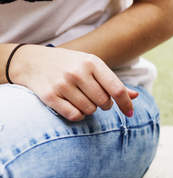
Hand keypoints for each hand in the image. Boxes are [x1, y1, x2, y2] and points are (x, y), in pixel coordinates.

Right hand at [10, 45, 137, 120]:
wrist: (32, 61)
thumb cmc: (70, 65)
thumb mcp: (92, 66)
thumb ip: (112, 82)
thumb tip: (135, 96)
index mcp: (93, 62)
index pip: (116, 89)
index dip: (126, 104)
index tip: (130, 114)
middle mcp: (78, 72)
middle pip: (104, 102)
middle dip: (104, 105)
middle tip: (97, 99)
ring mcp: (63, 84)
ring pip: (89, 110)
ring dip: (90, 110)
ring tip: (83, 100)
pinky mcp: (49, 96)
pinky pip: (74, 116)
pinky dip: (78, 116)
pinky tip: (75, 107)